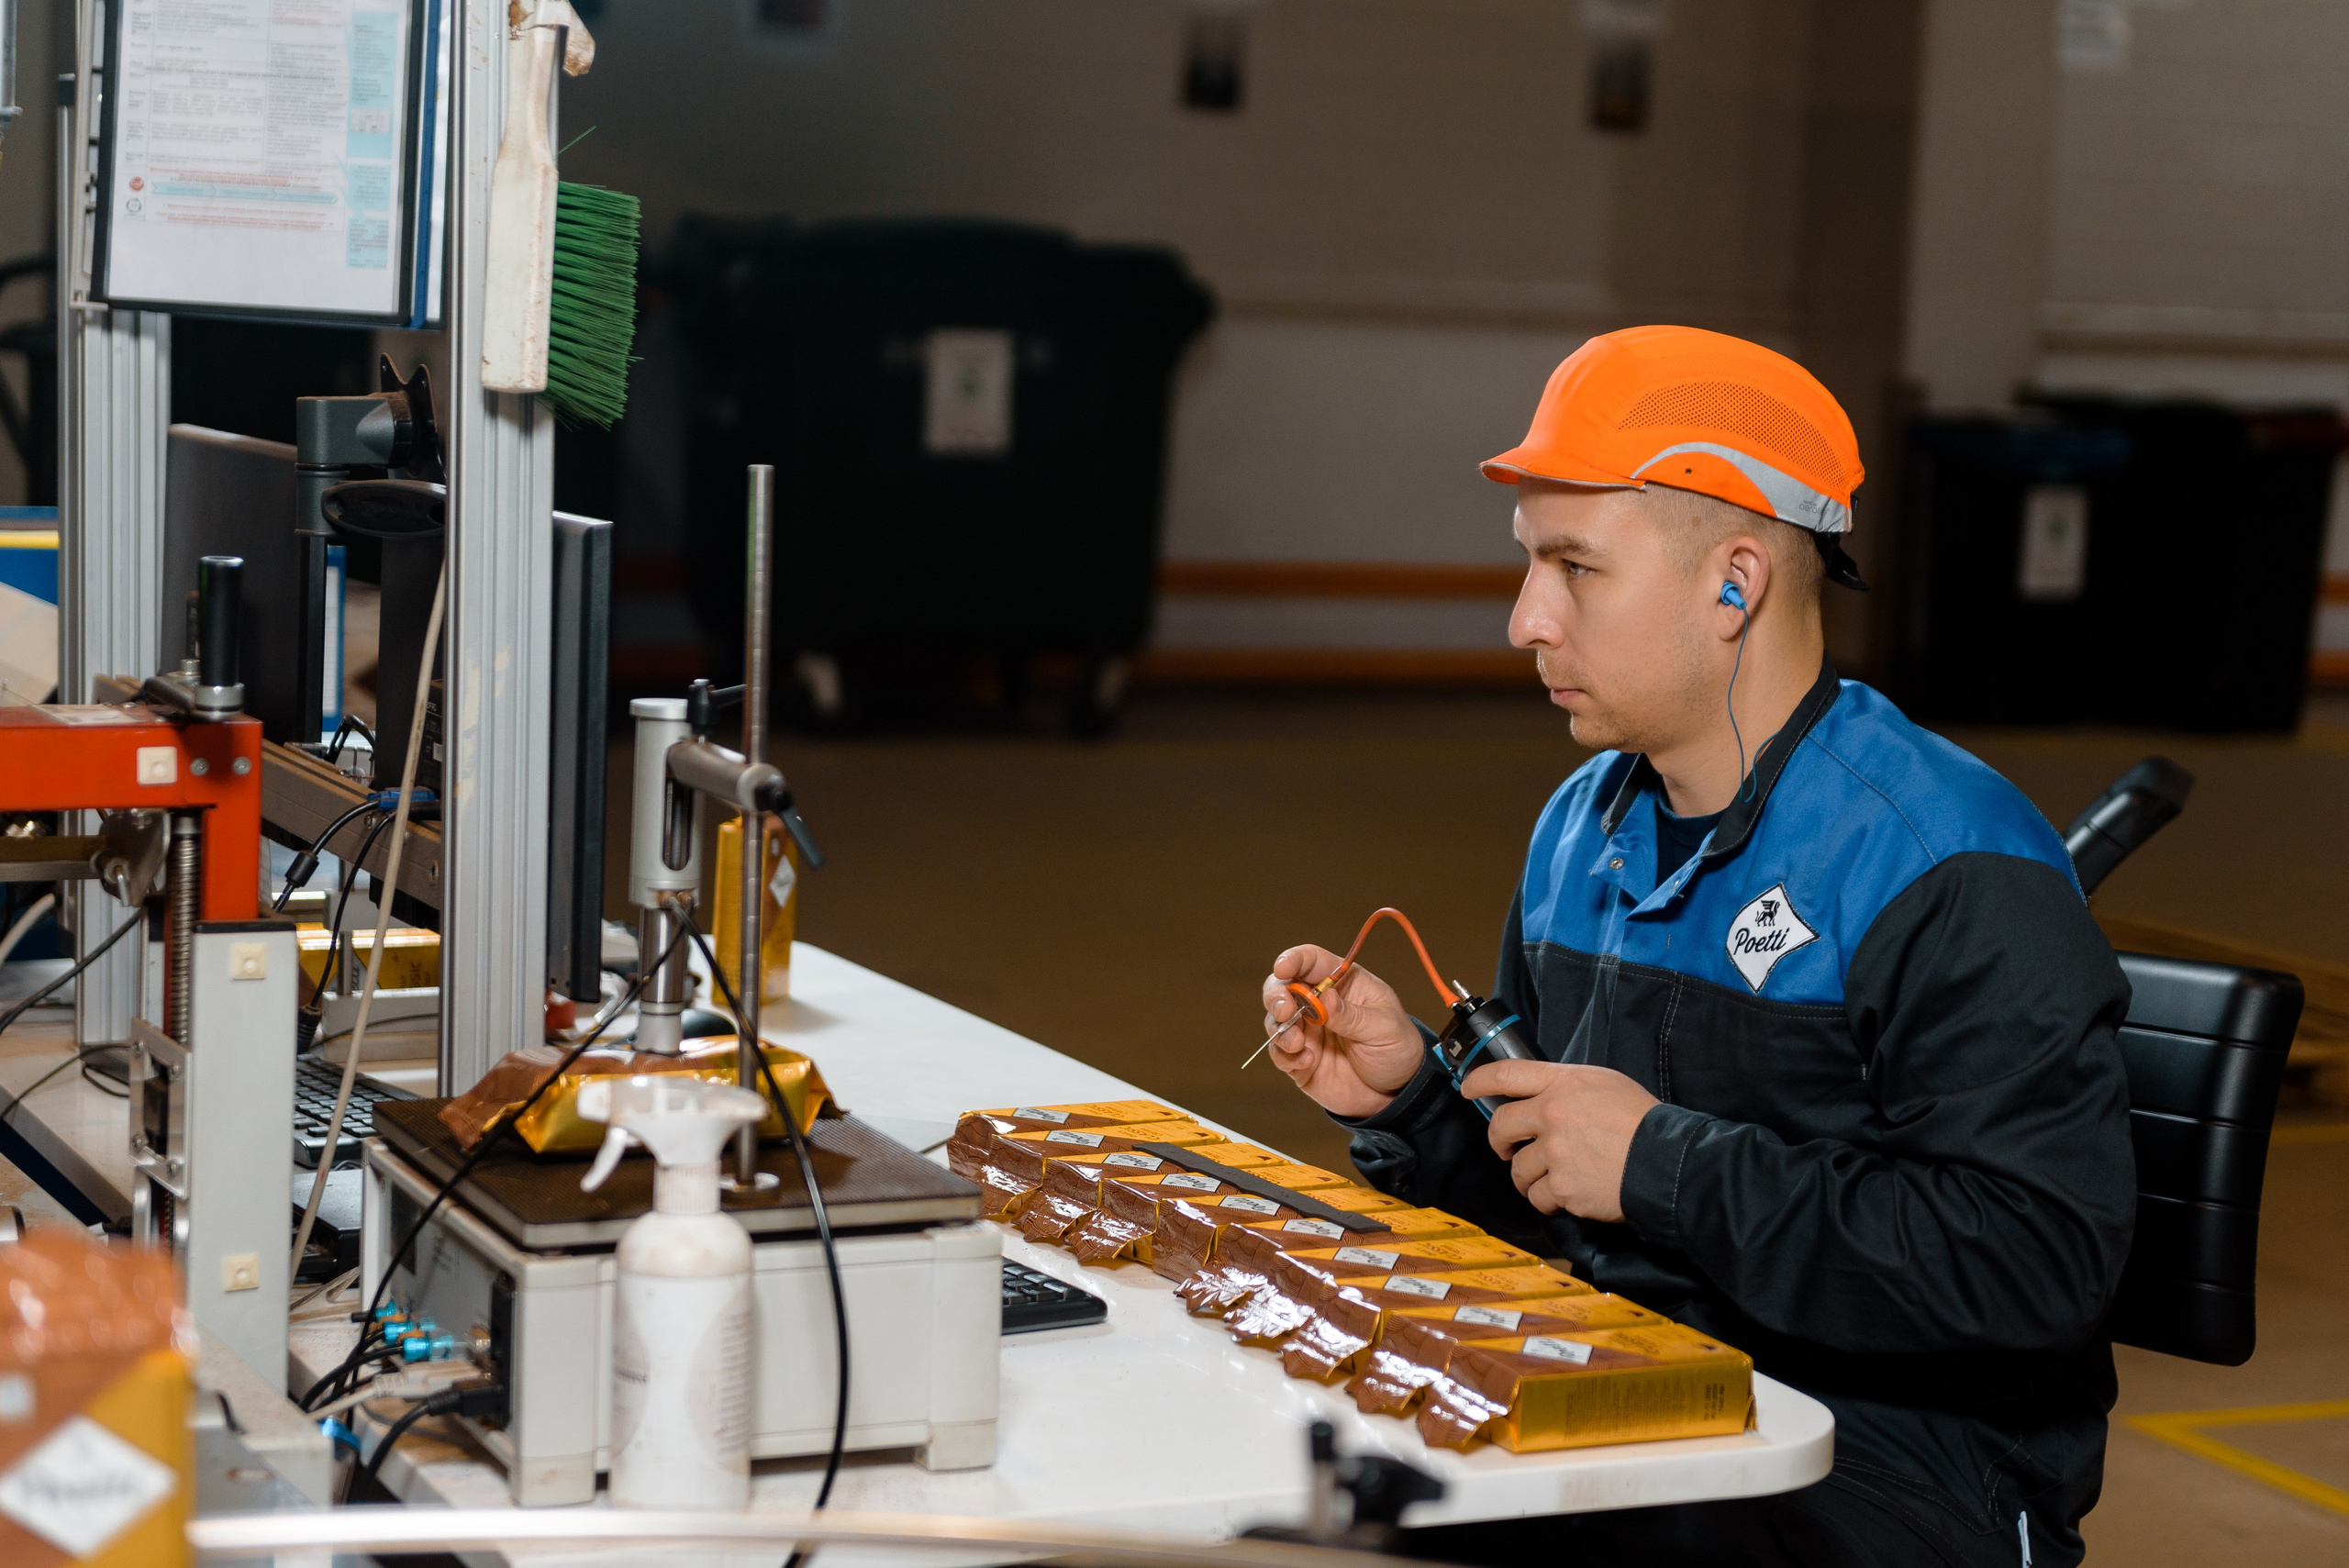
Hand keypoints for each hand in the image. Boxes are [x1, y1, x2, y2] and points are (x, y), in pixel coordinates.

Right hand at [1259, 946, 1422, 1118]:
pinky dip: (1285, 1056)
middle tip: (1285, 1011)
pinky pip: (1279, 1053)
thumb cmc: (1396, 1048)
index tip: (1282, 968)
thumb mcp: (1383, 1028)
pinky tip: (1307, 1062)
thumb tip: (1324, 997)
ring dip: (1280, 1029)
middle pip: (1282, 987)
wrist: (1396, 1092)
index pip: (1310, 960)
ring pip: (1275, 1020)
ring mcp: (1307, 1031)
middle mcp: (1318, 1004)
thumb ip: (1351, 1015)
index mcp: (1342, 983)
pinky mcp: (1300, 1059)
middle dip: (1276, 995)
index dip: (1293, 959)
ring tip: (1298, 1044)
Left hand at [1460, 1059, 1658, 1221]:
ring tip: (1551, 1179)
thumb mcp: (1605, 1084)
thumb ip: (1567, 1087)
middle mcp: (1552, 1113)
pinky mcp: (1561, 1187)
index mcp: (1563, 1083)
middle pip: (1501, 1125)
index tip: (1468, 1088)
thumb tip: (1541, 1097)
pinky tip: (1570, 1194)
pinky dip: (1550, 1200)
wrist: (1666, 1163)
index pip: (1506, 1074)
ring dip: (1528, 1177)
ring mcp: (1555, 1151)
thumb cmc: (1642, 1123)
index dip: (1480, 1080)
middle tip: (1506, 1149)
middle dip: (1499, 1141)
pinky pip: (1539, 1197)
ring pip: (1518, 1169)